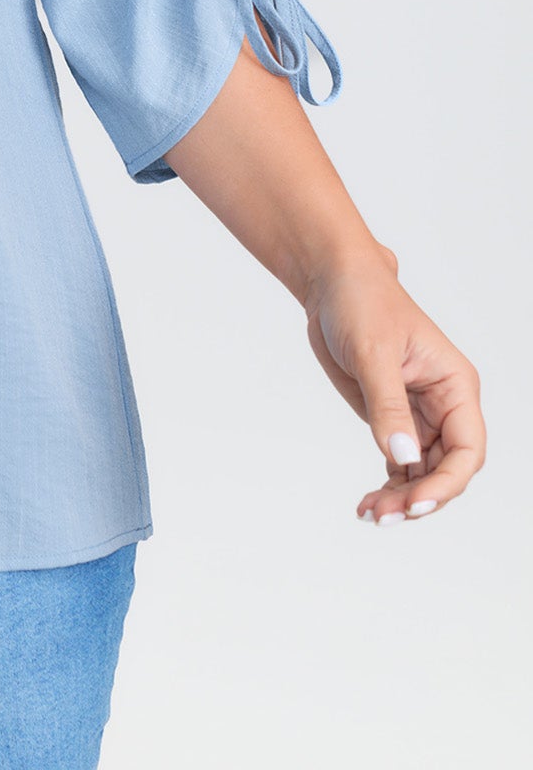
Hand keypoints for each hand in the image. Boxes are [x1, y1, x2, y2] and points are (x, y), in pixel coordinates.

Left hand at [304, 244, 485, 524]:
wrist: (330, 281)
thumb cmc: (361, 301)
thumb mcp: (373, 352)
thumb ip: (387, 406)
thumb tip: (403, 459)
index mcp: (455, 385)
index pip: (467, 449)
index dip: (446, 483)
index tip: (414, 504)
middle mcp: (443, 404)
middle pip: (446, 469)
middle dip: (419, 497)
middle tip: (381, 516)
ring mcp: (417, 414)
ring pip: (422, 472)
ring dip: (401, 497)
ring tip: (370, 514)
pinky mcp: (391, 417)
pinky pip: (400, 463)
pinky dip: (388, 485)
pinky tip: (367, 503)